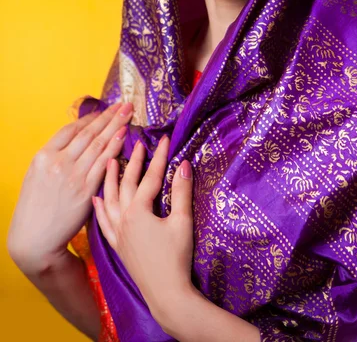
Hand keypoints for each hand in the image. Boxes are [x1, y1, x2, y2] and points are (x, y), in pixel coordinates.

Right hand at [7, 101, 133, 274]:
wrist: (34, 238)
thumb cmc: (36, 207)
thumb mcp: (37, 175)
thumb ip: (55, 157)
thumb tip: (77, 140)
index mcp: (43, 155)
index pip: (71, 130)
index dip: (90, 118)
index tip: (104, 111)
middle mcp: (58, 162)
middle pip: (88, 133)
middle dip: (108, 116)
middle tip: (123, 104)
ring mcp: (73, 175)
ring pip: (98, 144)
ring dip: (115, 126)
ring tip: (128, 113)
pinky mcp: (86, 189)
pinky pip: (104, 163)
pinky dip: (115, 147)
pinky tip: (124, 135)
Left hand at [92, 134, 194, 323]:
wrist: (166, 294)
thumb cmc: (176, 258)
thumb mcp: (182, 222)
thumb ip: (181, 192)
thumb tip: (184, 164)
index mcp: (139, 211)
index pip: (150, 177)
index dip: (158, 157)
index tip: (162, 138)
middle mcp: (123, 218)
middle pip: (127, 184)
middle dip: (133, 161)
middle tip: (137, 142)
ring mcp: (118, 232)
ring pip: (110, 199)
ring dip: (110, 180)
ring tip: (110, 162)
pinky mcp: (118, 245)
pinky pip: (103, 222)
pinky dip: (100, 208)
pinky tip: (97, 200)